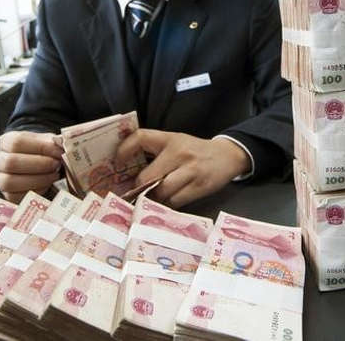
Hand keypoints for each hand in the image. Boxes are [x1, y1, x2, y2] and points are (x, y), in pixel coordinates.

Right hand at [0, 131, 62, 202]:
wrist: (36, 165)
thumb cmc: (39, 152)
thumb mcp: (45, 141)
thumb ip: (52, 142)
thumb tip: (62, 143)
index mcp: (5, 142)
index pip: (17, 142)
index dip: (40, 147)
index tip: (58, 152)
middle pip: (11, 162)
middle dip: (39, 165)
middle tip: (57, 165)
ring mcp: (0, 180)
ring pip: (10, 182)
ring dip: (38, 179)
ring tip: (54, 175)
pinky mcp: (8, 196)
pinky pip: (17, 197)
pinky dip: (36, 191)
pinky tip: (48, 184)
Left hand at [117, 130, 250, 206]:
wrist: (227, 156)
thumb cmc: (195, 151)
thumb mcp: (176, 143)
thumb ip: (155, 153)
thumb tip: (127, 172)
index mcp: (170, 138)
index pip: (141, 137)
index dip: (124, 149)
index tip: (116, 163)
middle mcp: (179, 153)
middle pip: (148, 176)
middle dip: (138, 188)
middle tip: (132, 193)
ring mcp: (191, 171)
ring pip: (161, 192)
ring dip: (151, 200)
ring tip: (147, 201)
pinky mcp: (199, 187)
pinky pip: (175, 202)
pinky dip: (166, 206)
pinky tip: (164, 205)